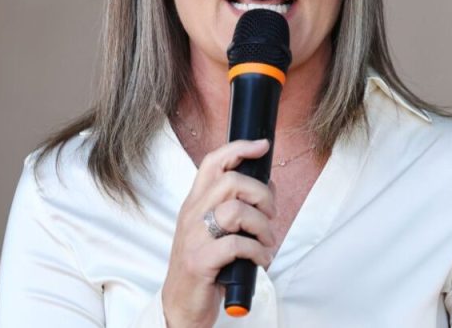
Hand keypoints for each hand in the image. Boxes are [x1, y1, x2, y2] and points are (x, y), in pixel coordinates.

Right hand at [162, 139, 277, 327]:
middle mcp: (192, 215)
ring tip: (266, 241)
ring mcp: (194, 237)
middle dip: (261, 194)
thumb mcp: (214, 230)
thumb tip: (267, 188)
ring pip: (236, 211)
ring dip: (262, 226)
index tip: (262, 145)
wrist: (181, 306)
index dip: (239, 148)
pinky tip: (261, 259)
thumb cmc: (205, 265)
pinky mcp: (200, 261)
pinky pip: (237, 245)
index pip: (213, 162)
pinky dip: (258, 251)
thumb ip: (235, 207)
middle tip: (270, 214)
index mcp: (195, 203)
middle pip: (231, 182)